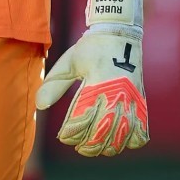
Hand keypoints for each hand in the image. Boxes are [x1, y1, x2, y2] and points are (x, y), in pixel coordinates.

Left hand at [36, 25, 149, 155]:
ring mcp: (131, 100)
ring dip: (106, 147)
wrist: (119, 32)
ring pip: (120, 137)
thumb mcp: (69, 63)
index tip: (64, 136)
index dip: (71, 134)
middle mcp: (115, 95)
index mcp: (96, 86)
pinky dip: (130, 141)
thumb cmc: (91, 48)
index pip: (81, 121)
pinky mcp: (140, 101)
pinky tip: (118, 141)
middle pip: (101, 134)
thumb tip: (39, 105)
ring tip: (96, 147)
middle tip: (78, 146)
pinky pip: (140, 131)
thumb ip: (54, 85)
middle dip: (87, 146)